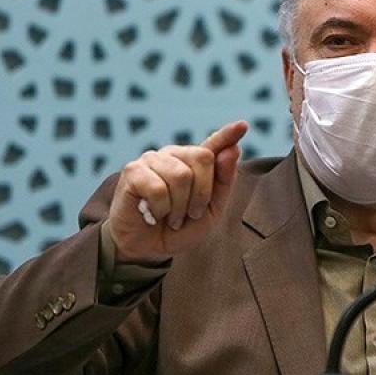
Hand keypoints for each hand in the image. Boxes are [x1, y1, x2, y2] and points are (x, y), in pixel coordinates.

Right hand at [107, 120, 248, 263]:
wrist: (147, 249)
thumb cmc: (179, 228)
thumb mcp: (210, 212)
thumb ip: (223, 182)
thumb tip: (233, 150)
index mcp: (195, 163)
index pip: (214, 144)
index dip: (228, 135)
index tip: (243, 125)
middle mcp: (174, 155)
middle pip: (203, 158)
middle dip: (201, 194)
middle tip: (189, 214)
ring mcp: (152, 159)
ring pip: (181, 175)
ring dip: (179, 206)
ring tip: (170, 217)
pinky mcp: (132, 171)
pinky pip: (157, 188)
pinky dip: (159, 209)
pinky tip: (152, 214)